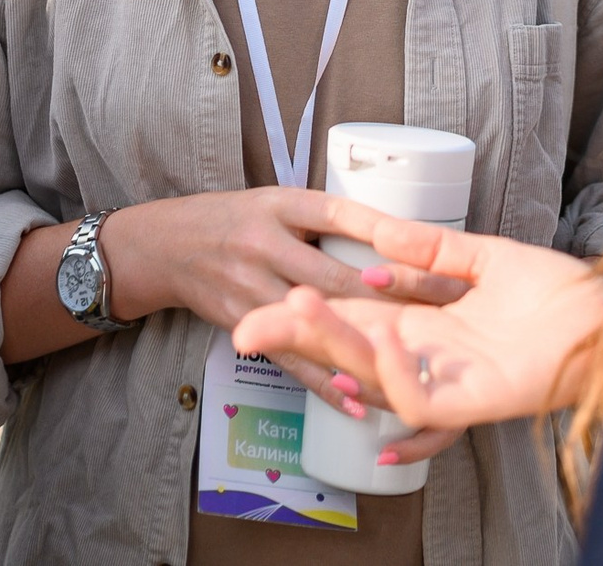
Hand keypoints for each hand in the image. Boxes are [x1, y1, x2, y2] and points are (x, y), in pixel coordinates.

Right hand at [105, 188, 464, 410]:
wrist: (161, 246)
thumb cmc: (232, 221)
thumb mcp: (276, 202)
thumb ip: (326, 219)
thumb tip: (395, 235)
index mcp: (280, 205)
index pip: (339, 215)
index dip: (382, 236)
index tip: (424, 256)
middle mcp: (263, 244)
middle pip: (334, 276)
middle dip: (390, 299)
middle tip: (442, 316)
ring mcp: (248, 286)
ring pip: (313, 322)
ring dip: (362, 347)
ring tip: (408, 366)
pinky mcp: (240, 323)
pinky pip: (288, 359)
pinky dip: (323, 383)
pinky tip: (356, 400)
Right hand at [233, 208, 602, 435]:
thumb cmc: (556, 293)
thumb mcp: (482, 258)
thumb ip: (430, 248)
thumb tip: (374, 239)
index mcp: (424, 325)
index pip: (353, 319)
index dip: (310, 311)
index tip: (270, 292)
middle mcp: (427, 359)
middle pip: (347, 353)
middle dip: (299, 338)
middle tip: (250, 323)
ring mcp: (446, 383)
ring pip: (372, 378)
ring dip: (336, 347)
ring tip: (301, 310)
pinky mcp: (471, 401)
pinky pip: (419, 399)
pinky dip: (393, 372)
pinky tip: (375, 339)